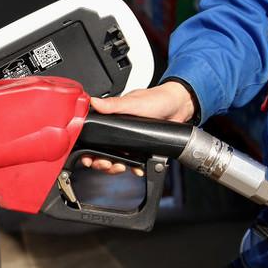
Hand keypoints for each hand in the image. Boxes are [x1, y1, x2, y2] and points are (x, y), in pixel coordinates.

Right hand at [79, 81, 196, 175]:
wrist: (179, 106)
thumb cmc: (157, 99)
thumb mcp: (133, 102)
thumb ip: (113, 105)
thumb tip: (93, 102)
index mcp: (112, 119)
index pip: (94, 137)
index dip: (89, 150)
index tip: (88, 158)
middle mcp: (119, 132)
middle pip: (102, 152)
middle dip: (101, 162)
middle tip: (106, 164)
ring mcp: (130, 141)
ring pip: (116, 160)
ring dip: (116, 167)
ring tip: (121, 166)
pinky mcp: (142, 149)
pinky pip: (135, 163)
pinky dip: (135, 168)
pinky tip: (137, 168)